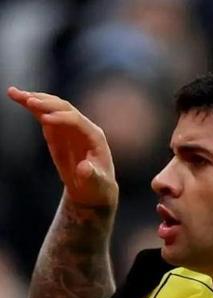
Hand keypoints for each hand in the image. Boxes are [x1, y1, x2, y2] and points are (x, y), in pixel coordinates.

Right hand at [7, 87, 117, 207]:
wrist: (92, 188)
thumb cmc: (97, 186)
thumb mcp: (96, 184)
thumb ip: (91, 176)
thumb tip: (84, 168)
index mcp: (94, 137)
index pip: (77, 121)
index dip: (61, 118)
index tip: (44, 120)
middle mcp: (83, 127)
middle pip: (64, 108)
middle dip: (47, 103)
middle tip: (28, 101)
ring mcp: (69, 127)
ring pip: (53, 107)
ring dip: (35, 99)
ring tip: (15, 93)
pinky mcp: (57, 131)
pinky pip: (44, 114)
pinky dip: (31, 106)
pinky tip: (18, 97)